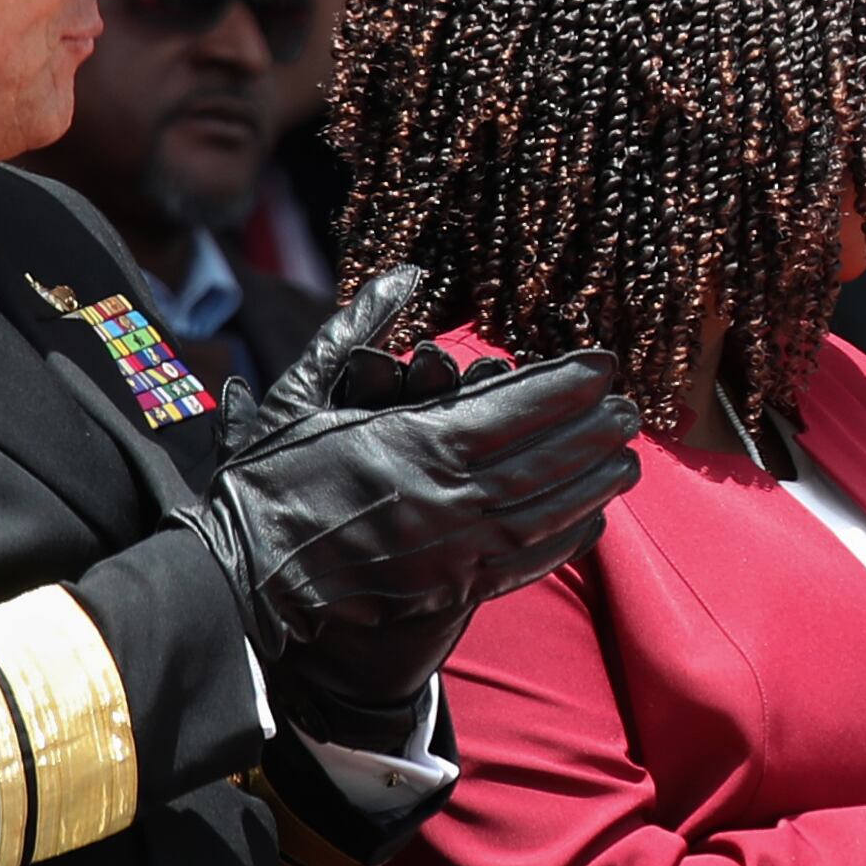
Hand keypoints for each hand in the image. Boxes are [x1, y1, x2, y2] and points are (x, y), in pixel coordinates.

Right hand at [198, 269, 641, 742]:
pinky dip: (564, 541)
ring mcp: (453, 551)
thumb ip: (357, 330)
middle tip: (633, 412)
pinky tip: (591, 522)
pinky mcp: (447, 592)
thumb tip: (407, 273)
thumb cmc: (264, 483)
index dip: (570, 385)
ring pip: (546, 513)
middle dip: (595, 434)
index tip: (605, 366)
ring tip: (628, 462)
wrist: (233, 581)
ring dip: (593, 486)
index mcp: (417, 444)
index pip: (519, 407)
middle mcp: (448, 498)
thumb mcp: (302, 396)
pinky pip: (524, 563)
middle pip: (546, 461)